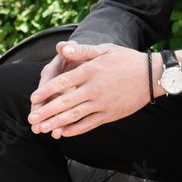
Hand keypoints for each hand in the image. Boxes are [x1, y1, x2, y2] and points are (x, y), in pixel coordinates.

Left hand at [28, 41, 151, 138]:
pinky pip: (90, 124)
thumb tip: (62, 47)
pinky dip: (76, 130)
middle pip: (66, 102)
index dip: (47, 91)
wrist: (151, 76)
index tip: (34, 98)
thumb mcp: (105, 49)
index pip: (63, 82)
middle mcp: (95, 88)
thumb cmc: (126, 59)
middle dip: (46, 111)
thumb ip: (83, 50)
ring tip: (43, 129)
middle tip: (31, 119)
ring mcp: (103, 103)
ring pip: (76, 116)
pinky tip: (64, 133)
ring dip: (57, 123)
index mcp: (91, 70)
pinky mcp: (110, 114)